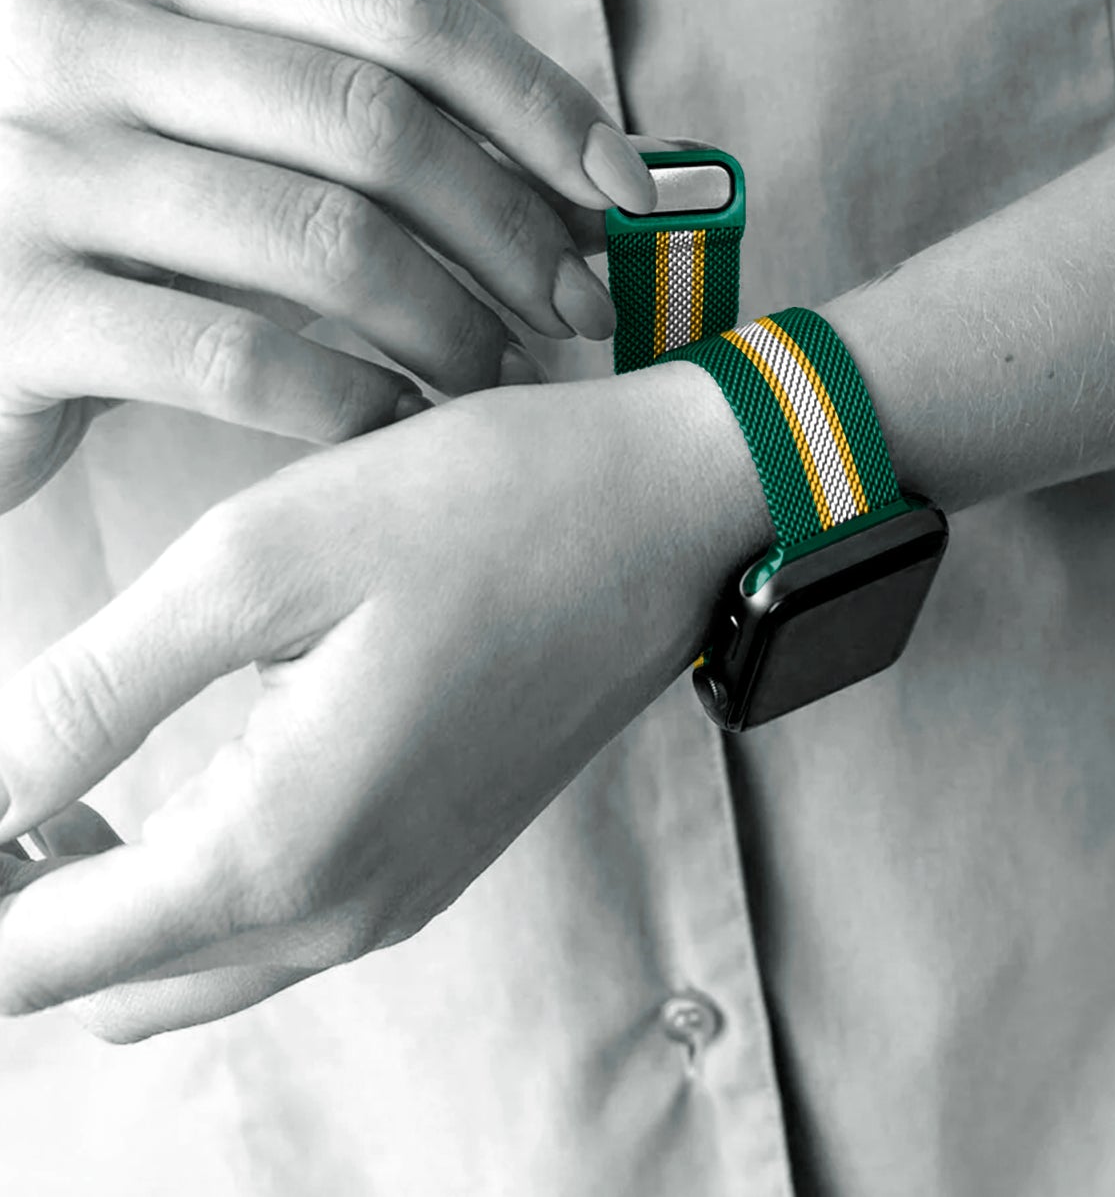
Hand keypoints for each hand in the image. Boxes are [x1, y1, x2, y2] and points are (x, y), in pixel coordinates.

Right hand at [0, 0, 655, 512]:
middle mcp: (83, 44)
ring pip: (319, 238)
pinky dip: (352, 402)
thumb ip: (362, 138)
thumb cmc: (111, 236)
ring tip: (499, 376)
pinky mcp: (11, 307)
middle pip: (374, 122)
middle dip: (512, 226)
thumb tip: (587, 180)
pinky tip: (400, 429)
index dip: (536, 99)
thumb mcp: (220, 143)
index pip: (397, 10)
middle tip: (579, 309)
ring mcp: (33, 169)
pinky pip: (237, 358)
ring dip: (449, 323)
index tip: (626, 192)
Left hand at [0, 365, 766, 1039]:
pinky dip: (202, 883)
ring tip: (77, 774)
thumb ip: (89, 692)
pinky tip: (206, 766)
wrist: (669, 508)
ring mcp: (403, 895)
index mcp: (280, 849)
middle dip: (20, 906)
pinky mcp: (440, 857)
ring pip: (194, 968)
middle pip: (106, 986)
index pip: (34, 959)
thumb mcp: (258, 561)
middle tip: (10, 772)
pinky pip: (280, 926)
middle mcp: (343, 912)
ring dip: (108, 903)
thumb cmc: (482, 507)